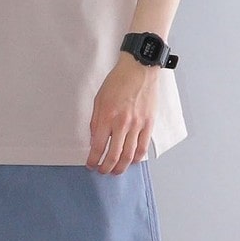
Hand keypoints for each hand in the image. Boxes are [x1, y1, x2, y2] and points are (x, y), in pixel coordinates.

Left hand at [87, 56, 157, 173]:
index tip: (90, 164)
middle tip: (102, 171)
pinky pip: (143, 147)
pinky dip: (136, 158)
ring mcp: (137, 125)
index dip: (93, 159)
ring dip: (121, 167)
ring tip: (116, 171)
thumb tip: (95, 140)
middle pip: (113, 155)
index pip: (97, 146)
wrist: (139, 69)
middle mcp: (122, 123)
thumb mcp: (99, 100)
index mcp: (107, 117)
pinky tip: (131, 161)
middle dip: (106, 167)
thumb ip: (96, 122)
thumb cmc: (118, 81)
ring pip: (129, 155)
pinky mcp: (148, 124)